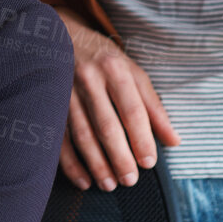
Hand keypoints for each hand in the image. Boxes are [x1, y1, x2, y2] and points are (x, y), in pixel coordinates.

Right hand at [57, 9, 180, 191]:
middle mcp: (89, 79)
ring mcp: (65, 91)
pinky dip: (70, 162)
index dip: (142, 138)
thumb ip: (153, 106)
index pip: (132, 109)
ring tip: (109, 185)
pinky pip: (59, 138)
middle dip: (119, 156)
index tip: (149, 162)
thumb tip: (174, 141)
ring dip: (96, 163)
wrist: (61, 37)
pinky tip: (83, 180)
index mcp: (115, 69)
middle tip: (130, 180)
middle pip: (106, 125)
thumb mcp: (132, 73)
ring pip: (82, 134)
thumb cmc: (104, 60)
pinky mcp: (49, 103)